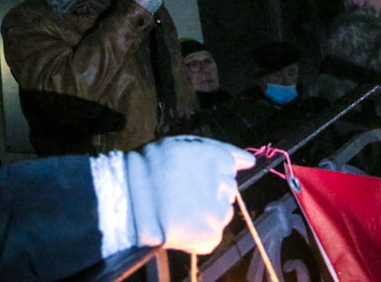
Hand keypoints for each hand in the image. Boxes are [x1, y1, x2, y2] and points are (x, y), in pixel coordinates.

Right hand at [126, 135, 255, 254]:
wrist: (131, 199)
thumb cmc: (151, 166)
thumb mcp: (182, 144)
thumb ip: (217, 150)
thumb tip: (249, 161)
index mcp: (219, 159)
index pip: (231, 165)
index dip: (211, 172)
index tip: (200, 177)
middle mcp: (225, 185)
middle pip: (227, 190)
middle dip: (212, 191)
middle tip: (185, 193)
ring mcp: (220, 213)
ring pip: (222, 212)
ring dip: (208, 211)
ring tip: (182, 210)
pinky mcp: (212, 236)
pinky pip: (212, 234)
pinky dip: (200, 232)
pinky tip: (182, 225)